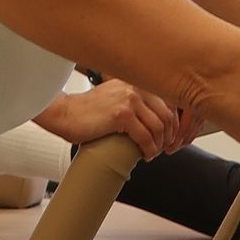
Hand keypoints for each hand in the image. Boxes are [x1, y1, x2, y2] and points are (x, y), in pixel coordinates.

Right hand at [39, 81, 189, 162]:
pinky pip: (145, 137)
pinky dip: (149, 150)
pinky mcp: (121, 115)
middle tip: (165, 150)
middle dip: (169, 137)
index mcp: (137, 83)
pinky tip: (145, 155)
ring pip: (158, 128)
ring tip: (153, 154)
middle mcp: (135, 88)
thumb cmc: (89, 112)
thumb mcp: (117, 98)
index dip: (174, 124)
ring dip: (159, 145)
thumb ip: (137, 102)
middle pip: (167, 116)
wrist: (66, 114)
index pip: (168, 103)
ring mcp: (129, 100)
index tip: (171, 138)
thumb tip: (161, 121)